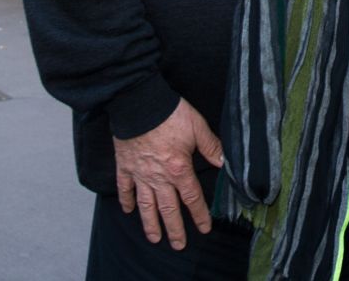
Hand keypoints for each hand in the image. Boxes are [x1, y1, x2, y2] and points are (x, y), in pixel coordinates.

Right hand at [113, 98, 223, 248]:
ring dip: (150, 223)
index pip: (192, 197)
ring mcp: (140, 174)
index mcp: (178, 169)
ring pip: (146, 205)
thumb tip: (224, 163)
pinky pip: (124, 188)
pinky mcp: (125, 166)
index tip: (204, 228)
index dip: (199, 214)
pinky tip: (128, 211)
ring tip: (155, 238)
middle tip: (179, 245)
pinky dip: (126, 200)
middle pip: (168, 209)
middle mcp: (159, 177)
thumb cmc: (170, 113)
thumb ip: (211, 147)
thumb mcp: (197, 127)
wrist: (138, 103)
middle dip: (175, 229)